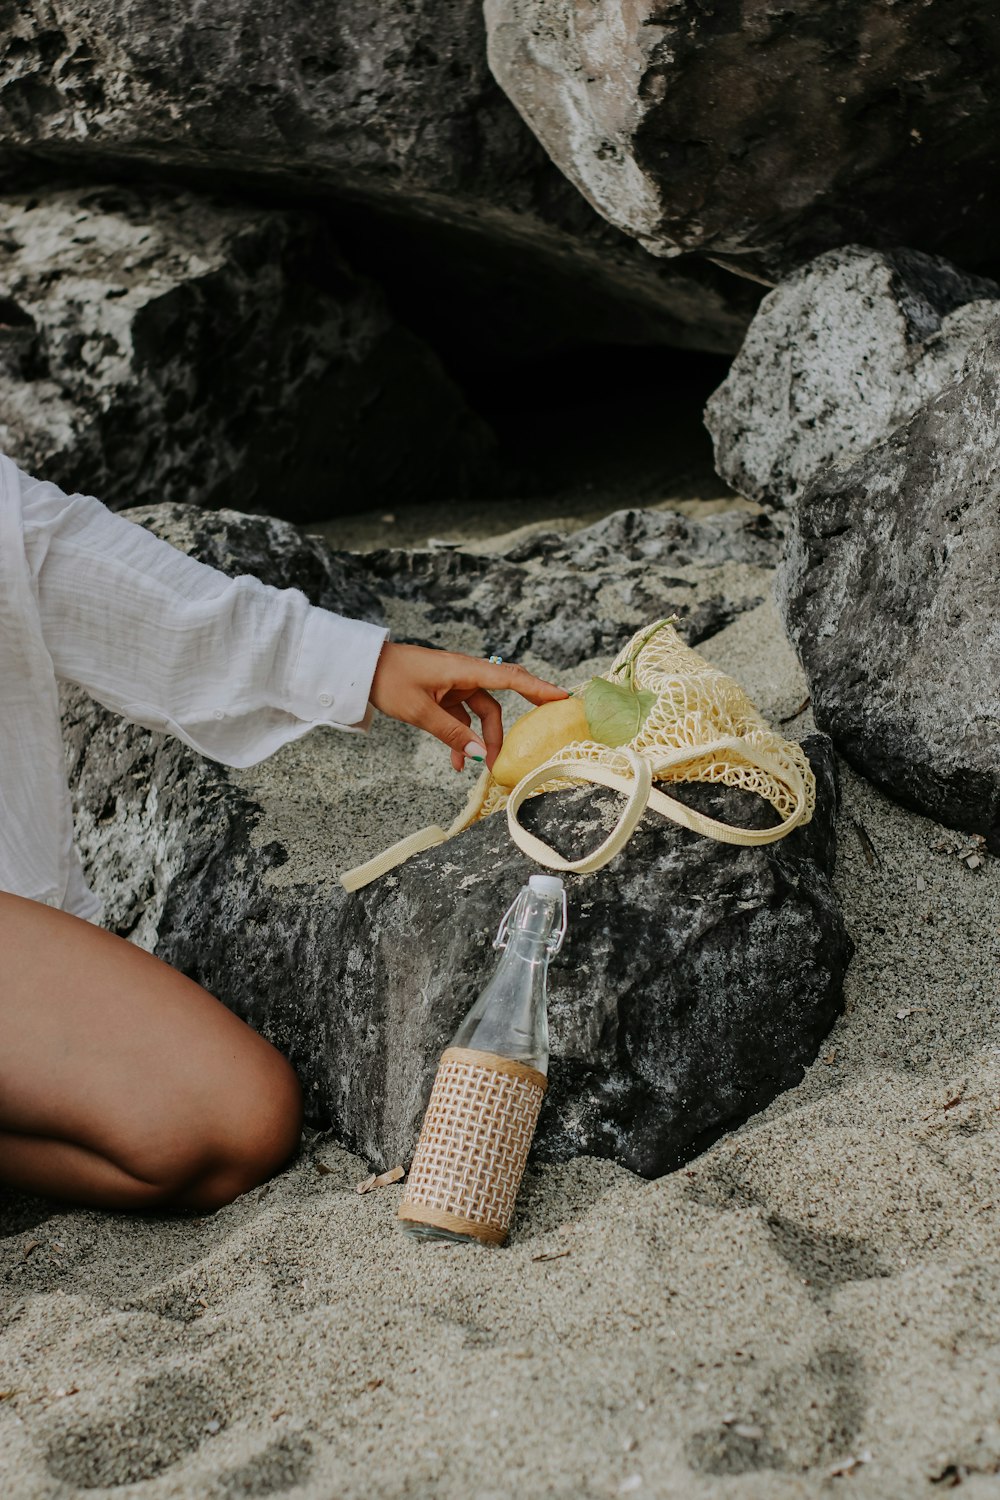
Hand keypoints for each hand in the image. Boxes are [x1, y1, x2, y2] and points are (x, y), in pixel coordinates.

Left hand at [369, 642, 568, 771]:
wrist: (362, 668)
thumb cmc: (390, 680)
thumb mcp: (421, 711)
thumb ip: (453, 733)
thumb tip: (481, 755)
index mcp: (464, 670)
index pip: (511, 678)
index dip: (539, 689)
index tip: (563, 698)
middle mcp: (465, 675)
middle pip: (497, 702)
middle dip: (505, 730)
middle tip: (518, 752)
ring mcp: (454, 685)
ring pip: (480, 714)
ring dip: (479, 740)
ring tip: (476, 767)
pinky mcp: (443, 694)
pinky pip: (462, 718)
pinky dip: (462, 737)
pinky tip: (457, 761)